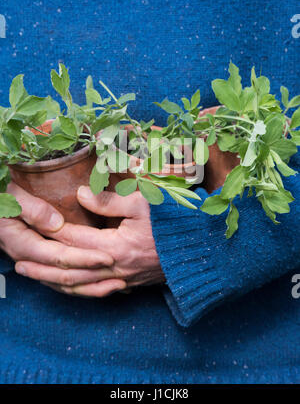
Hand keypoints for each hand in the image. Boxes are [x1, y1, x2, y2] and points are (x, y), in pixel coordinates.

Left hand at [19, 187, 164, 296]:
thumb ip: (108, 200)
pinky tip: (65, 287)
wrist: (199, 251)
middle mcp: (114, 269)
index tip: (32, 225)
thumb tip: (79, 195)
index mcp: (116, 247)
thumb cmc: (172, 224)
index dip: (51, 231)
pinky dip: (75, 290)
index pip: (74, 239)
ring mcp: (121, 280)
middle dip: (42, 266)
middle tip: (18, 264)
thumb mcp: (143, 203)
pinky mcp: (128, 285)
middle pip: (70, 270)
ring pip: (80, 286)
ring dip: (54, 282)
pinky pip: (94, 291)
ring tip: (34, 278)